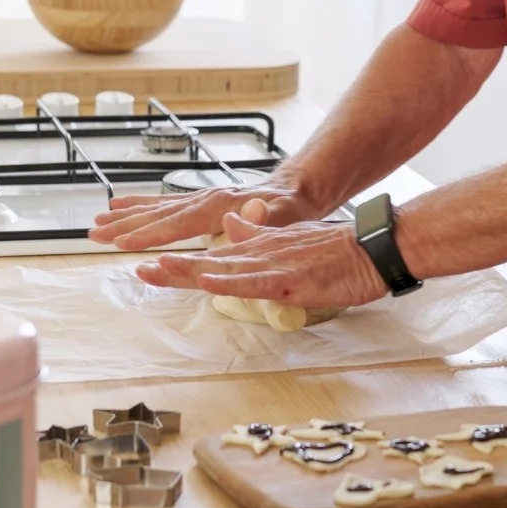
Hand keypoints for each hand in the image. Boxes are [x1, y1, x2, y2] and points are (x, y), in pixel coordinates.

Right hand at [87, 180, 323, 251]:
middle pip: (158, 214)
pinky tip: (120, 206)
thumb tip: (254, 209)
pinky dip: (139, 205)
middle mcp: (204, 199)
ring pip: (155, 208)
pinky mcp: (198, 201)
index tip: (122, 243)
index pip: (177, 223)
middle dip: (125, 225)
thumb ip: (266, 215)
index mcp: (220, 206)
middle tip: (95, 234)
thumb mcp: (285, 215)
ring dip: (125, 216)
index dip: (149, 234)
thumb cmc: (291, 208)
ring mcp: (199, 198)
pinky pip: (163, 203)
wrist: (295, 189)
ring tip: (97, 223)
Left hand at [131, 204, 390, 308]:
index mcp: (257, 250)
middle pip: (206, 263)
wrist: (369, 249)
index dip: (178, 262)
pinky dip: (230, 281)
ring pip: (223, 269)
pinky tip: (208, 282)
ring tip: (156, 270)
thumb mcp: (288, 241)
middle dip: (170, 267)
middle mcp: (258, 254)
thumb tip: (229, 225)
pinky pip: (254, 281)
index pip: (210, 257)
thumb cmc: (334, 252)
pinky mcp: (289, 277)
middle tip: (137, 268)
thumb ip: (256, 235)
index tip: (147, 263)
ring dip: (188, 271)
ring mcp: (272, 265)